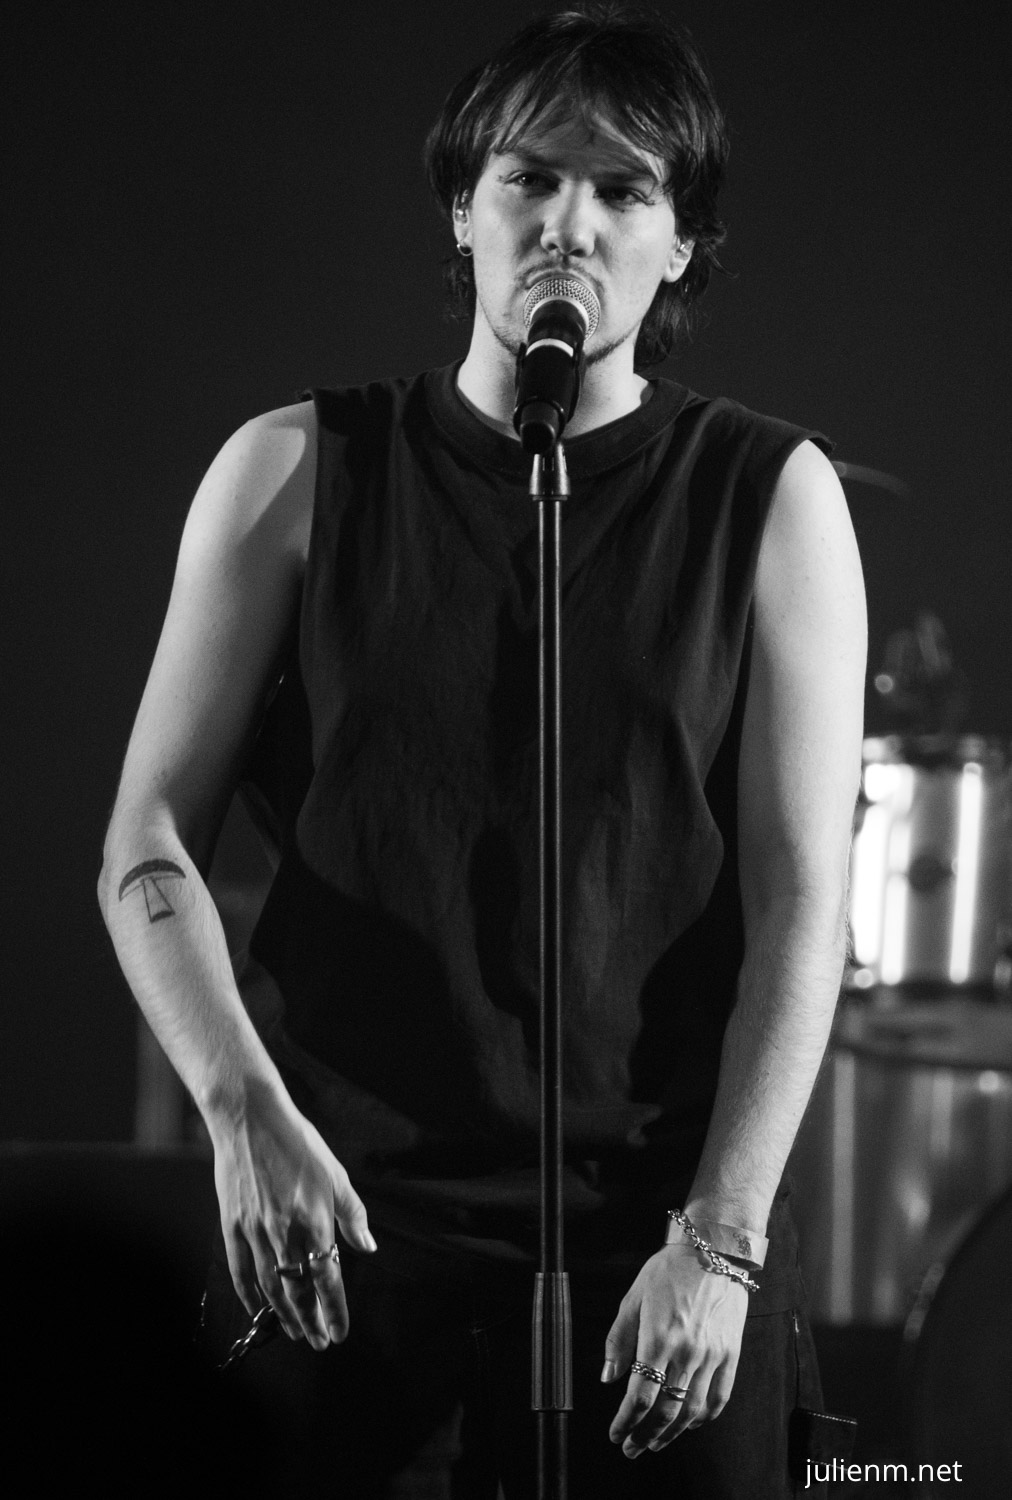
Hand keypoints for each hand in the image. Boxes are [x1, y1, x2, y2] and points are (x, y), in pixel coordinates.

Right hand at [209, 1082, 375, 1350]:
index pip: (327, 1280)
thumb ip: (352, 1214)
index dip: (334, 1310)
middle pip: (298, 1291)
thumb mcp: (335, 1174)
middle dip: (310, 1321)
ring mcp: (254, 1231)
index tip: (339, 1333)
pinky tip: (258, 1308)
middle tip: (319, 1341)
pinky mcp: (232, 1225)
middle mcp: (284, 1232)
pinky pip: (240, 1270)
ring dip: (284, 1314)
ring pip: (270, 1287)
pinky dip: (249, 1294)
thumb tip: (368, 1246)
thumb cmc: (297, 1143)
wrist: (250, 1119)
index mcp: (315, 1221)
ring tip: (295, 1331)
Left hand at [602, 1242, 747, 1457]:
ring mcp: (712, 1356)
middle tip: (631, 1448)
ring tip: (655, 1443)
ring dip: (671, 1434)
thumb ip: (619, 1339)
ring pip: (691, 1412)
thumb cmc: (669, 1270)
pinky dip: (703, 1418)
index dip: (625, 1422)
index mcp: (658, 1338)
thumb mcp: (633, 1297)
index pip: (640, 1396)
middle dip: (644, 1436)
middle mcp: (686, 1353)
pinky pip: (719, 1398)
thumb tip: (608, 1376)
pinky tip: (690, 1424)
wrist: (714, 1251)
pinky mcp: (730, 1354)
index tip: (615, 1433)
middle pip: (664, 1411)